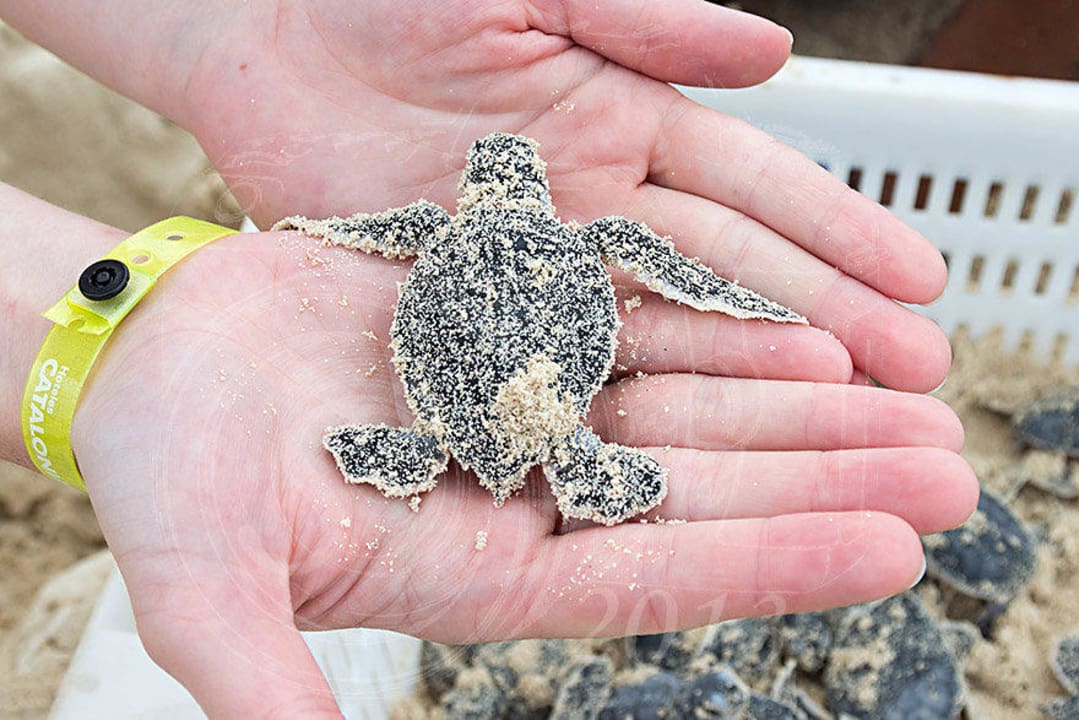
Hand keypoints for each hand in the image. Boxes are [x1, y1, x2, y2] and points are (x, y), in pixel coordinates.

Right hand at [72, 230, 976, 716]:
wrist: (154, 351)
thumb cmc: (169, 472)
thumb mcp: (205, 590)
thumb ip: (270, 688)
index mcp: (478, 568)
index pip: (648, 573)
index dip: (768, 560)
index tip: (888, 548)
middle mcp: (524, 486)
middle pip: (700, 485)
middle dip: (822, 476)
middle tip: (944, 468)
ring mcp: (526, 398)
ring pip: (689, 399)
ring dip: (796, 396)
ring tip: (906, 394)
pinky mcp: (513, 318)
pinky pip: (635, 315)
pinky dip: (715, 316)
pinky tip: (799, 318)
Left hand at [167, 0, 950, 391]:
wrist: (263, 31)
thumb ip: (642, 16)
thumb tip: (773, 54)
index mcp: (625, 119)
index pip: (755, 184)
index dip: (838, 229)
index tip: (920, 281)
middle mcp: (598, 202)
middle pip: (727, 273)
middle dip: (822, 321)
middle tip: (913, 381)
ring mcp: (539, 264)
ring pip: (660, 331)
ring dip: (745, 378)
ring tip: (837, 425)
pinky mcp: (470, 308)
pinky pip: (556, 360)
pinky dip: (620, 400)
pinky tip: (685, 445)